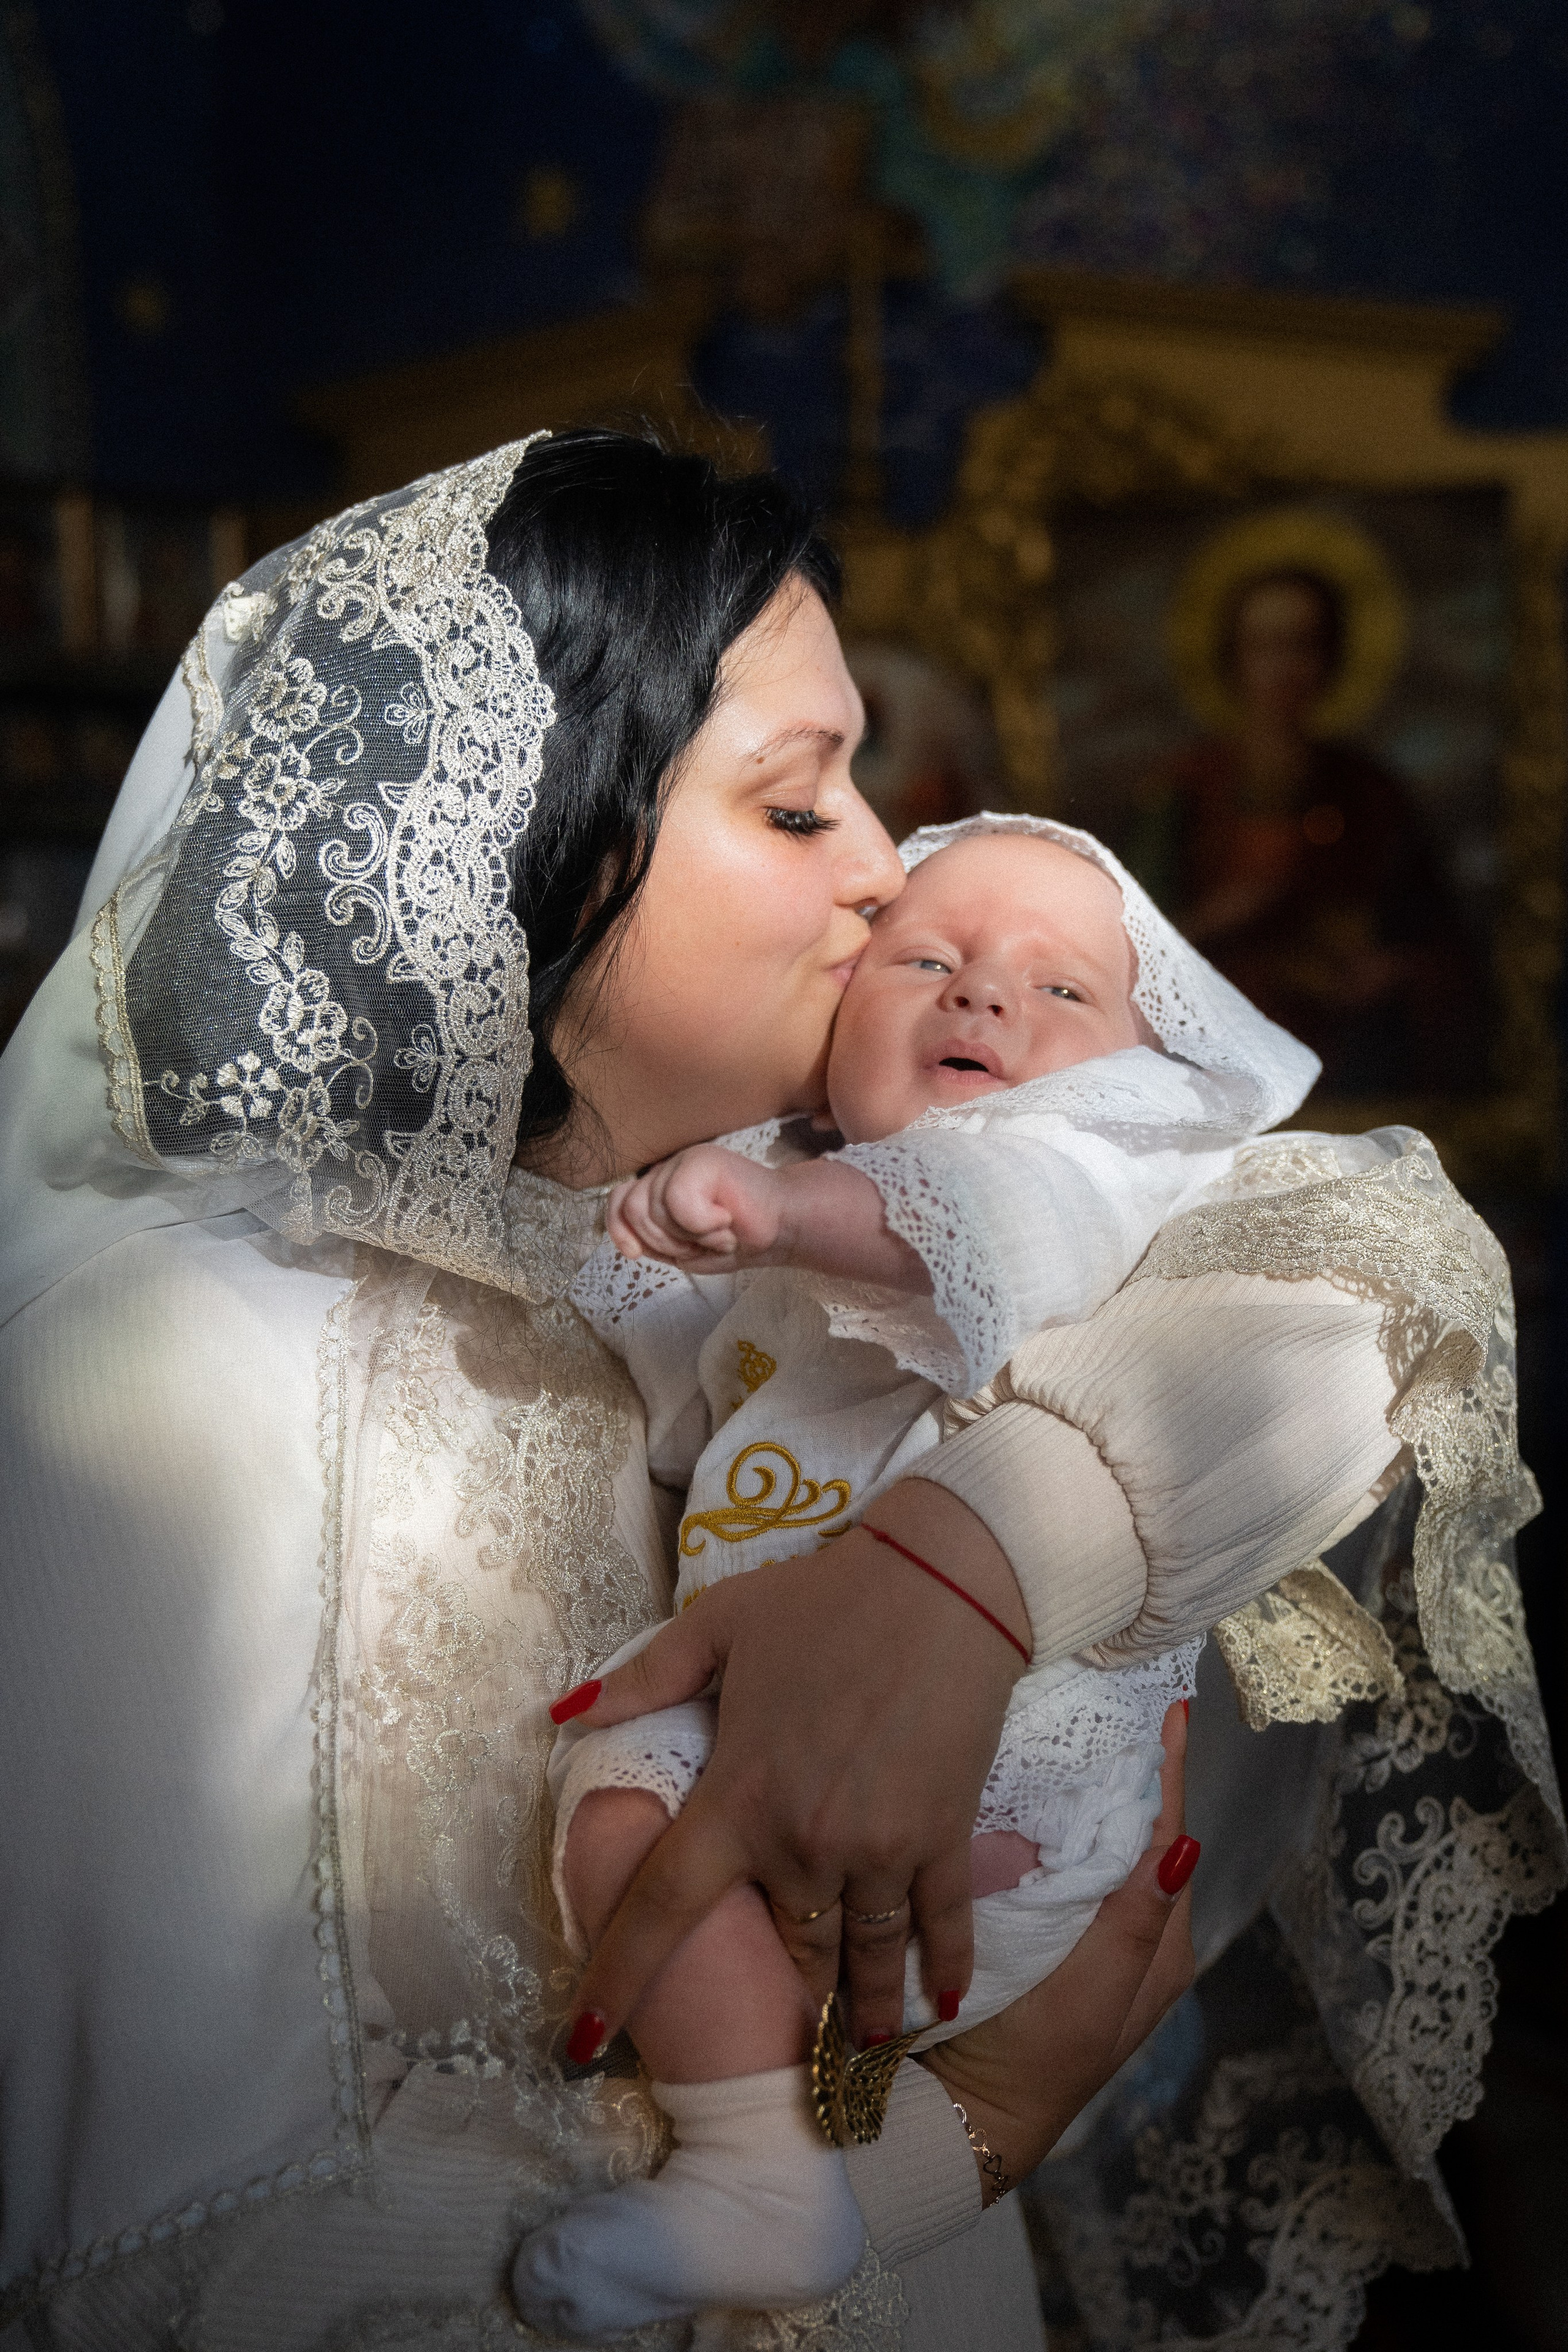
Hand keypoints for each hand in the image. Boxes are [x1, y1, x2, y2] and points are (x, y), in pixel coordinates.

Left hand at [552, 1481, 1030, 2057]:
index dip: (617, 1982)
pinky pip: (942, 1923)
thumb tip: (565, 1714)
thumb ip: (645, 1680)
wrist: (942, 1582)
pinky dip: (943, 1970)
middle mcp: (805, 1843)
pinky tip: (941, 2005)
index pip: (661, 1909)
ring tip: (855, 2053)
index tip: (580, 2044)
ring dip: (858, 2012)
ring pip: (862, 1957)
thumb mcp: (720, 1626)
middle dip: (772, 2000)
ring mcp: (880, 1848)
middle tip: (762, 2034)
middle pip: (783, 1950)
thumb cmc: (824, 1599)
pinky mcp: (944, 1836)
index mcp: (740, 1797)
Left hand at [607, 1146, 785, 1268]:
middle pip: (632, 1210)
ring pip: (653, 1208)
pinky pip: (678, 1200)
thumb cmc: (737, 1239)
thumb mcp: (684, 1249)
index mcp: (659, 1188)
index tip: (635, 1254)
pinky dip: (703, 1223)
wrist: (783, 1228)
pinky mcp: (702, 1159)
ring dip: (688, 1234)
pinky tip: (727, 1219)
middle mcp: (667, 1170)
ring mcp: (683, 1161)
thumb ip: (653, 1241)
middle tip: (702, 1242)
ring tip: (718, 1232)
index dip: (618, 1230)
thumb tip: (629, 1242)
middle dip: (665, 1240)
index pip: (618, 1202)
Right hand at [921, 1702, 1196, 2200]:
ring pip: (1100, 1845)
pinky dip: (1058, 1823)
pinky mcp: (1045, 1933)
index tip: (1168, 1708)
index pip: (1170, 1839)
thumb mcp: (1091, 1994)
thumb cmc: (1035, 2058)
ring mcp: (1087, 1933)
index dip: (1169, 1774)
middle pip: (1141, 1835)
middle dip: (1132, 1770)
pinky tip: (1037, 1787)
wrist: (966, 2113)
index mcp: (1158, 1947)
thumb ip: (1133, 1921)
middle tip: (1115, 1697)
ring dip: (1093, 1791)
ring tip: (1079, 1724)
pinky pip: (1064, 1865)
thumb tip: (1185, 1844)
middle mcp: (1132, 1933)